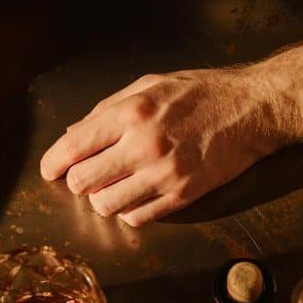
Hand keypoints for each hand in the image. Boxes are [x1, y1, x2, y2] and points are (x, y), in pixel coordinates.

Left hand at [40, 65, 284, 225]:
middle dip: (77, 181)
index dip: (53, 163)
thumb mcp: (150, 84)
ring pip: (106, 206)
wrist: (252, 110)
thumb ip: (108, 109)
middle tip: (86, 174)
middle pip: (83, 182)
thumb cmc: (202, 92)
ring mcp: (164, 175)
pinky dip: (129, 210)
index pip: (73, 147)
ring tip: (114, 184)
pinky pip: (138, 218)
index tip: (50, 169)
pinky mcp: (183, 196)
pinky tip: (137, 194)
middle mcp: (144, 146)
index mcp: (131, 113)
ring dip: (102, 198)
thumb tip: (74, 133)